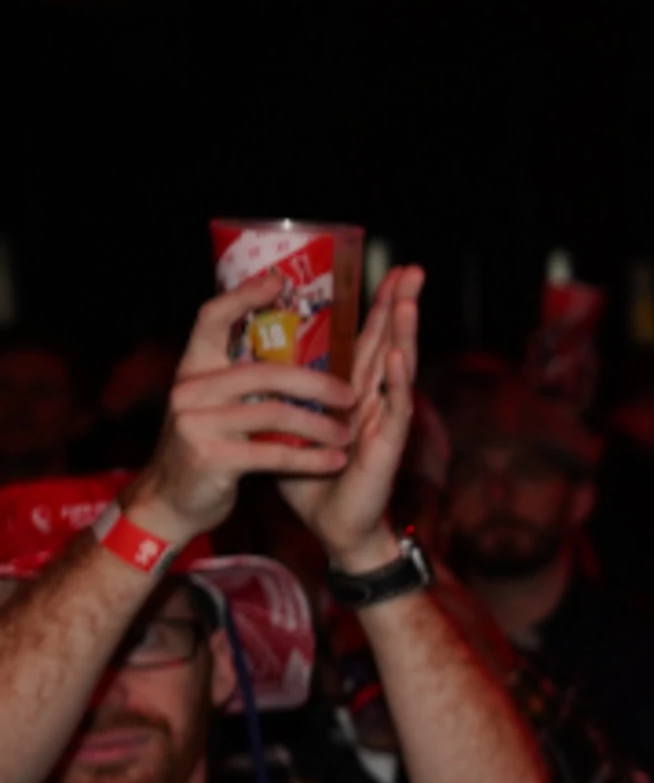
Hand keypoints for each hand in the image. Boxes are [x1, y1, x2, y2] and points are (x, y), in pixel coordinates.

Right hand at [125, 273, 361, 538]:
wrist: (173, 501)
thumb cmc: (207, 447)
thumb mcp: (216, 405)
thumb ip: (241, 378)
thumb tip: (290, 343)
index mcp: (193, 369)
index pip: (210, 319)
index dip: (242, 296)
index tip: (279, 281)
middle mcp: (189, 390)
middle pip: (262, 371)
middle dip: (315, 381)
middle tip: (352, 392)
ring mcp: (197, 424)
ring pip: (273, 413)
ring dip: (319, 424)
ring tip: (349, 432)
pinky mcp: (211, 458)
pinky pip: (273, 454)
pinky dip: (310, 458)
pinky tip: (336, 460)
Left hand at [278, 266, 427, 568]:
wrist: (332, 526)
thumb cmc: (313, 479)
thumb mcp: (290, 425)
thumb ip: (281, 395)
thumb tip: (250, 362)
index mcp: (352, 393)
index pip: (367, 341)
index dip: (377, 307)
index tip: (386, 272)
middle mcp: (373, 401)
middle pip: (390, 343)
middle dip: (401, 305)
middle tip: (412, 269)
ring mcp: (384, 421)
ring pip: (398, 368)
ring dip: (405, 332)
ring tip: (408, 299)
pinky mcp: (386, 446)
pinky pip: (393, 409)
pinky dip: (397, 382)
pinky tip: (400, 356)